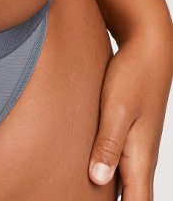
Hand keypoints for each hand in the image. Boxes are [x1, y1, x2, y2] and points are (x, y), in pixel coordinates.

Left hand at [89, 29, 172, 199]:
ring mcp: (136, 146)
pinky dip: (108, 176)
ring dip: (110, 196)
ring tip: (85, 198)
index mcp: (140, 157)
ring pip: (126, 183)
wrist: (148, 48)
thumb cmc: (133, 76)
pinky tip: (93, 177)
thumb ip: (108, 145)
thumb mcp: (117, 109)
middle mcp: (141, 157)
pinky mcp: (128, 134)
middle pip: (133, 198)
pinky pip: (120, 165)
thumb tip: (99, 181)